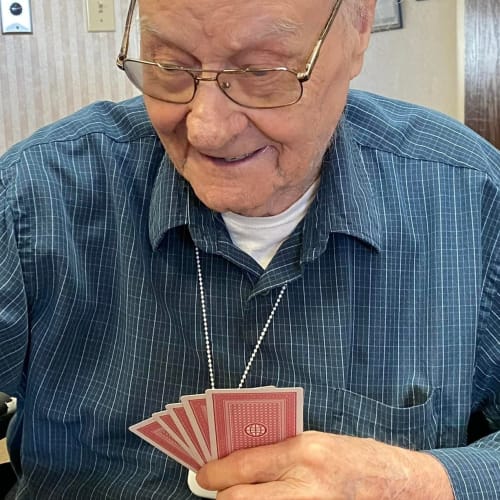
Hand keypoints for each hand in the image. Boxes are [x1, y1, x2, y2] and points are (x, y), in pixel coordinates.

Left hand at [196, 431, 453, 498]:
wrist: (401, 485)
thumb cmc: (356, 458)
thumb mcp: (316, 443)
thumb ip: (277, 452)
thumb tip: (237, 460)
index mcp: (304, 452)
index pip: (242, 466)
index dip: (213, 473)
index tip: (202, 475)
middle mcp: (306, 485)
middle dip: (223, 496)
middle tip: (216, 489)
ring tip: (241, 495)